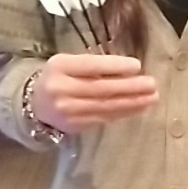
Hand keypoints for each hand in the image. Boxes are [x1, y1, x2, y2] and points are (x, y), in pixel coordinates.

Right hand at [32, 52, 159, 133]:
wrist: (35, 103)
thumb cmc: (59, 76)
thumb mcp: (69, 62)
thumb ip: (93, 64)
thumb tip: (130, 70)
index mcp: (59, 67)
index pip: (91, 66)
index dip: (115, 67)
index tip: (137, 66)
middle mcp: (61, 90)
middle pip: (101, 89)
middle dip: (130, 87)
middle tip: (152, 85)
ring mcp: (68, 111)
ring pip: (105, 107)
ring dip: (132, 103)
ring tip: (151, 98)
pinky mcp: (75, 126)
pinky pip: (104, 118)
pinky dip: (123, 113)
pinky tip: (138, 108)